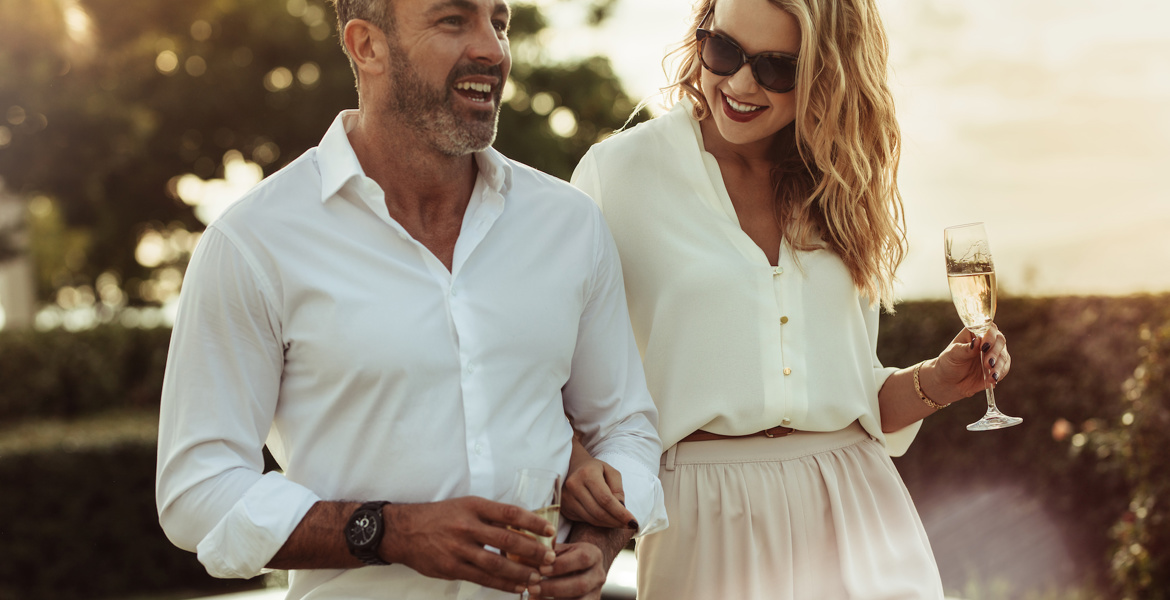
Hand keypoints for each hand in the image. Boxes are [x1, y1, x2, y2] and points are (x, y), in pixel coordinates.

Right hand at [381, 496, 556, 593]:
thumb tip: (523, 525)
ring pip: (497, 564)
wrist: (404, 530)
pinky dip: (502, 584)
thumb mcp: (465, 506)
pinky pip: (482, 578)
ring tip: (538, 577)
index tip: (550, 531)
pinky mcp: (451, 567)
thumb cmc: (440, 516)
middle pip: (507, 540)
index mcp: (474, 506)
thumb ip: (491, 515)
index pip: (510, 513)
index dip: (533, 522)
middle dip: (533, 551)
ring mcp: (459, 548)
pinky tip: (517, 587)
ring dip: (520, 572)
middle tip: (550, 558)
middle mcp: (467, 526)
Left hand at [529, 541, 606, 599]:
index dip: (561, 565)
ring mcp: (596, 593)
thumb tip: (528, 559)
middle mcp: (598, 575)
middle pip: (581, 584)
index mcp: (593, 554)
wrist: (582, 568)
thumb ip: (548, 554)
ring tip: (533, 597)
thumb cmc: (566, 557)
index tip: (541, 569)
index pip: (582, 558)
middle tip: (532, 588)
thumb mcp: (561, 550)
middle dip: (554, 588)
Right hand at [562, 457, 637, 529]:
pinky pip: (584, 520)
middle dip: (616, 522)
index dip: (620, 513)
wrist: (572, 466)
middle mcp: (574, 486)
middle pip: (598, 512)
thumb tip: (621, 508)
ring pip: (591, 519)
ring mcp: (566, 498)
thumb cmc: (595, 469)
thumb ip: (618, 489)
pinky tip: (607, 520)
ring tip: (620, 523)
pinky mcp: (564, 507)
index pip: (606, 499)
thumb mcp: (611, 472)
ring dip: (608, 524)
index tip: (633, 522)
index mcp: (587, 474)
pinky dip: (598, 523)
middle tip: (628, 525)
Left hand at [932, 323, 1011, 401]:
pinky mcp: (997, 367)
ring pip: (1003, 356)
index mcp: (975, 333)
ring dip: (998, 365)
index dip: (990, 336)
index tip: (984, 347)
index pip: (988, 328)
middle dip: (995, 352)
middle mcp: (987, 341)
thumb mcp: (953, 354)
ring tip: (991, 375)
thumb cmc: (948, 363)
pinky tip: (992, 380)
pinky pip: (1004, 368)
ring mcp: (993, 354)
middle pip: (1000, 341)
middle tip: (988, 363)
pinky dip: (999, 374)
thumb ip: (965, 349)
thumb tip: (977, 341)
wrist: (949, 382)